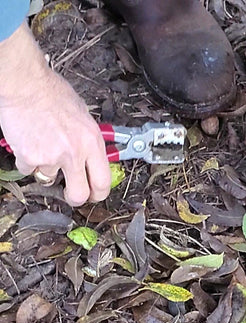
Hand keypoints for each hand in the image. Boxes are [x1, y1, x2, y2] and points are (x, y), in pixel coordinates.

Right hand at [0, 24, 110, 205]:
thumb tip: (92, 158)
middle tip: (71, 194)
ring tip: (42, 146)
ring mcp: (52, 157)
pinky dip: (27, 160)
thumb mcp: (84, 117)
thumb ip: (88, 141)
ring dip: (45, 168)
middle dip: (75, 198)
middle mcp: (75, 153)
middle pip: (79, 194)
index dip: (99, 194)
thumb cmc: (52, 93)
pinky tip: (29, 141)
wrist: (25, 83)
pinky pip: (28, 169)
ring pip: (48, 179)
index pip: (103, 182)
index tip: (94, 195)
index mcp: (92, 142)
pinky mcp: (29, 157)